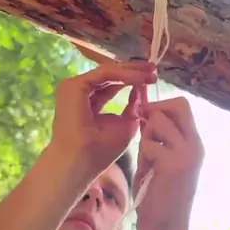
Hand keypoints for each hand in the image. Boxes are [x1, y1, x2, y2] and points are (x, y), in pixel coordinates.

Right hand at [50, 61, 157, 176]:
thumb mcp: (125, 125)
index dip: (133, 79)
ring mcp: (75, 87)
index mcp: (90, 102)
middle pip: (110, 75)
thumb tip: (141, 89)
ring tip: (151, 73)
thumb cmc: (100, 151)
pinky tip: (140, 79)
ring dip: (132, 71)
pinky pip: (104, 74)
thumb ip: (133, 106)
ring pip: (108, 72)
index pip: (112, 84)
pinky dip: (123, 75)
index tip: (153, 78)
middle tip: (154, 68)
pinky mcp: (74, 85)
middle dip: (134, 70)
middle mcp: (81, 92)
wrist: (81, 161)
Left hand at [134, 97, 203, 229]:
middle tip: (145, 131)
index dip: (162, 105)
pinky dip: (143, 156)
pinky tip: (148, 172)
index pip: (182, 105)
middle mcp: (195, 144)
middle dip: (155, 112)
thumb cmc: (159, 194)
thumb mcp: (159, 158)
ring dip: (146, 136)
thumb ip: (156, 136)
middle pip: (177, 105)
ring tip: (147, 158)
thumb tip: (144, 110)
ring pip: (158, 120)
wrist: (166, 227)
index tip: (146, 118)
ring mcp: (187, 153)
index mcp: (194, 142)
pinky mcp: (175, 165)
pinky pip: (150, 144)